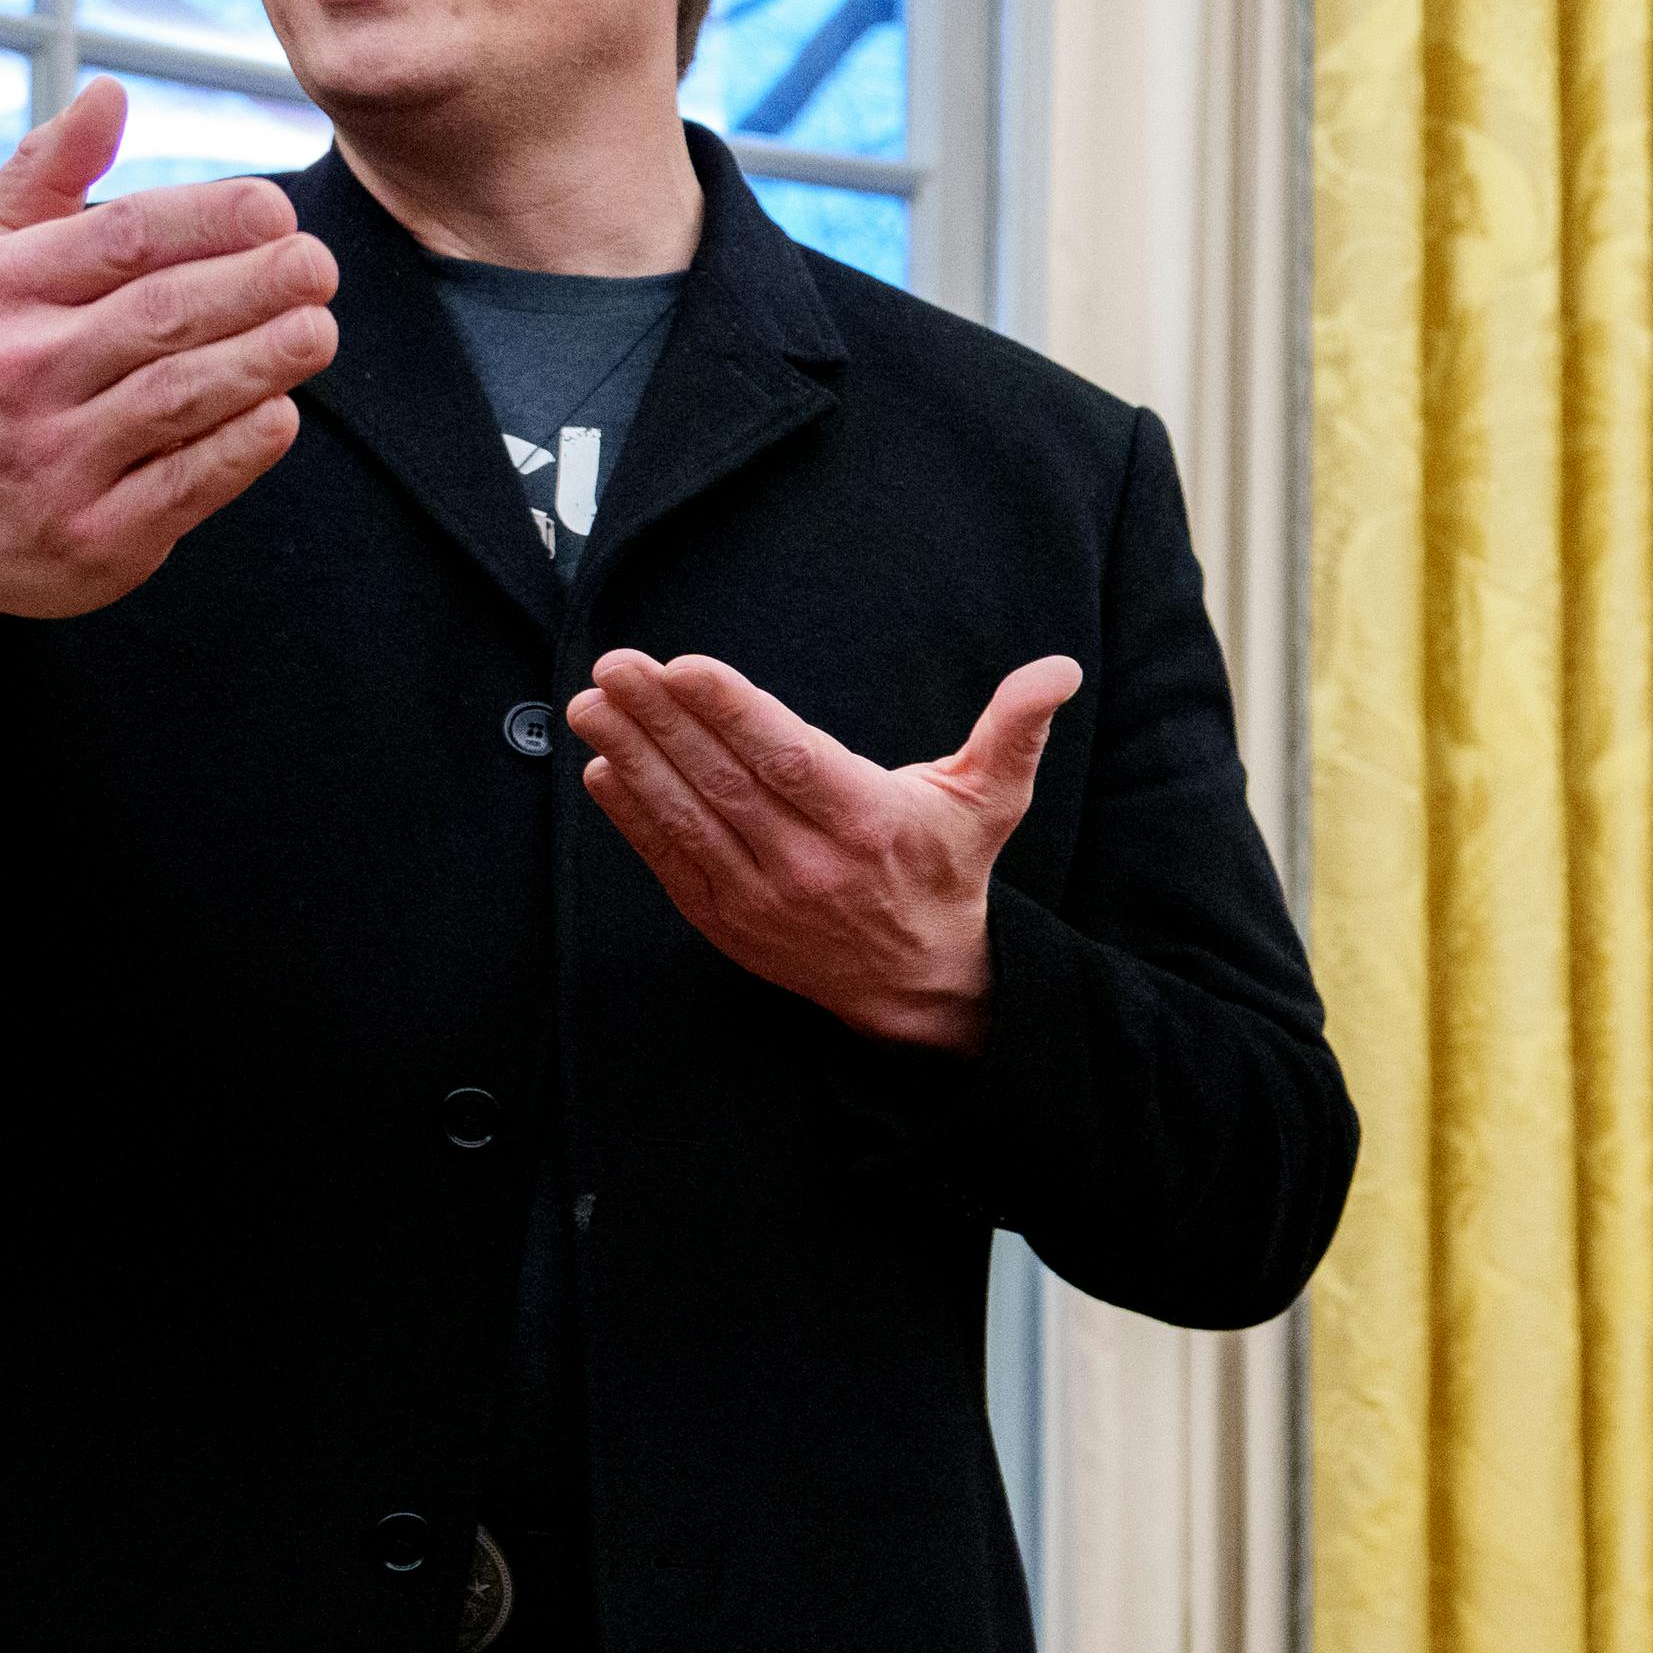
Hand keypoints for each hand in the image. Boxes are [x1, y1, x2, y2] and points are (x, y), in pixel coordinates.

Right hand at [0, 80, 336, 659]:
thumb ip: (46, 175)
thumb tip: (112, 93)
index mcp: (3, 290)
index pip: (124, 238)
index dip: (209, 220)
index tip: (278, 209)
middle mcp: (24, 370)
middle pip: (163, 314)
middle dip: (254, 286)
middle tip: (321, 265)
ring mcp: (57, 458)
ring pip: (180, 397)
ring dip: (262, 360)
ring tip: (322, 329)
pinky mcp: (94, 536)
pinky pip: (184, 484)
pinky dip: (240, 448)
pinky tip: (283, 414)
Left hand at [570, 647, 1075, 1051]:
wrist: (922, 988)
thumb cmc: (947, 875)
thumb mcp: (990, 802)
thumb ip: (1014, 731)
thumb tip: (1060, 671)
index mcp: (870, 822)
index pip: (788, 757)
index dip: (731, 711)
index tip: (683, 666)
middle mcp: (811, 864)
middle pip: (723, 781)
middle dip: (662, 719)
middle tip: (615, 664)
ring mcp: (764, 898)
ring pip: (688, 818)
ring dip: (633, 758)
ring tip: (593, 704)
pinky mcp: (730, 922)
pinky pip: (672, 863)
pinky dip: (634, 818)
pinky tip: (603, 770)